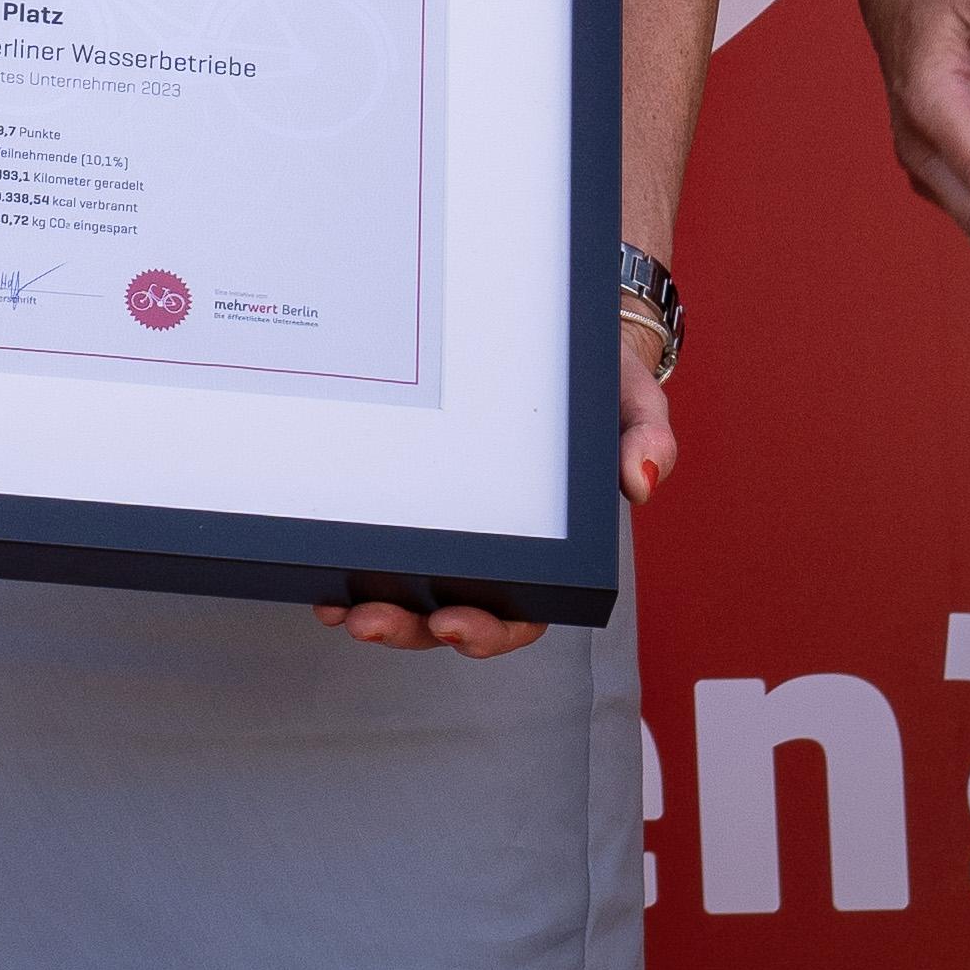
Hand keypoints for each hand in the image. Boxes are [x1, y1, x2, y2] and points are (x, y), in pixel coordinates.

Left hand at [325, 316, 678, 659]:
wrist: (558, 338)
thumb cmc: (601, 381)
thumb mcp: (632, 401)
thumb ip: (647, 438)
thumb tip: (641, 480)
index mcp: (550, 549)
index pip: (521, 612)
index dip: (487, 630)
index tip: (452, 624)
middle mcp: (495, 549)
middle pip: (451, 615)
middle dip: (410, 630)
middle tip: (370, 621)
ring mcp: (450, 529)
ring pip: (410, 592)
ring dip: (375, 610)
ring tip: (338, 611)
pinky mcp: (415, 497)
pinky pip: (381, 543)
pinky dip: (350, 566)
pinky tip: (322, 574)